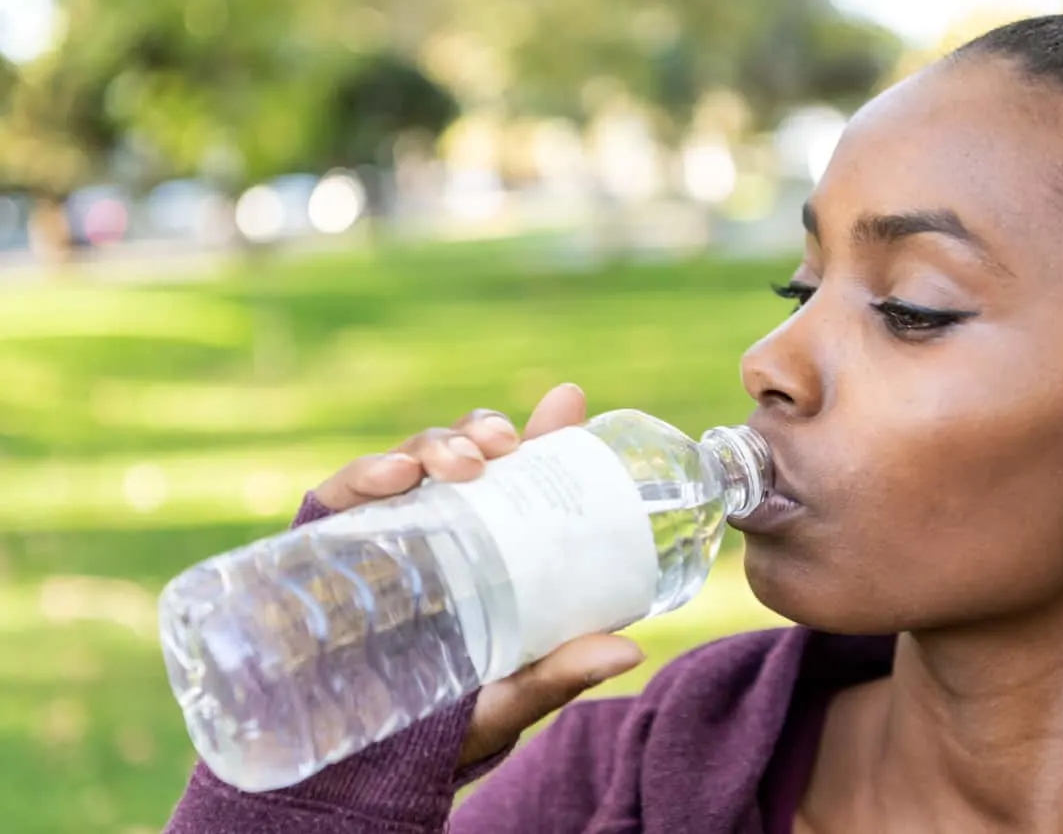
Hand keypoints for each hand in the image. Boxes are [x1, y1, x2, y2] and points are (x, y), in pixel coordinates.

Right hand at [312, 383, 645, 767]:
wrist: (356, 769)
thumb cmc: (444, 726)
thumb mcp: (508, 696)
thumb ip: (558, 673)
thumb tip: (629, 649)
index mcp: (485, 551)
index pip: (516, 478)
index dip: (543, 434)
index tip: (567, 404)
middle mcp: (433, 530)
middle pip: (460, 457)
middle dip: (482, 431)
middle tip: (505, 445)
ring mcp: (378, 533)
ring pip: (407, 462)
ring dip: (434, 445)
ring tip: (460, 464)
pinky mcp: (324, 546)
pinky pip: (340, 497)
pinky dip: (364, 475)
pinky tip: (393, 478)